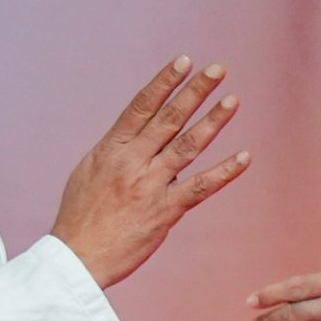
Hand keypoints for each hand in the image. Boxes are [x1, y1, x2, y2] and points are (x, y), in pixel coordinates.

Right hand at [51, 55, 249, 288]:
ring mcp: (149, 186)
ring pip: (187, 146)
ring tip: (232, 99)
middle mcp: (132, 162)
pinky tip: (244, 157)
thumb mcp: (89, 171)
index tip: (183, 61)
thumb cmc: (80, 217)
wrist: (75, 258)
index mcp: (111, 149)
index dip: (164, 82)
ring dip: (213, 121)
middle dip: (194, 91)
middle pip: (169, 119)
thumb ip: (116, 150)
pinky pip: (200, 187)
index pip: (141, 106)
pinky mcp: (164, 212)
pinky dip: (224, 172)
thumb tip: (136, 134)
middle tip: (217, 69)